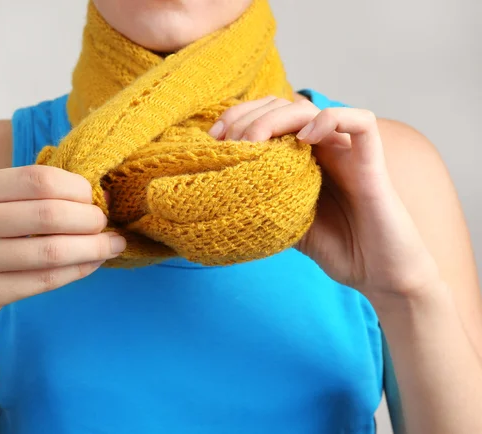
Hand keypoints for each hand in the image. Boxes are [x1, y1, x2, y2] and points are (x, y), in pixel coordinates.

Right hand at [0, 165, 125, 342]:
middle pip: (49, 214)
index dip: (76, 187)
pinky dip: (78, 271)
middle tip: (106, 223)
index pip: (37, 179)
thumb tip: (88, 192)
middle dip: (90, 219)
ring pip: (52, 251)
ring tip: (112, 245)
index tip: (94, 197)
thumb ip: (22, 195)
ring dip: (93, 248)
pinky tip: (92, 264)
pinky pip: (45, 281)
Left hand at [209, 96, 440, 300]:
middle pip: (281, 106)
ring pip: (311, 109)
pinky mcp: (372, 162)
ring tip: (256, 142)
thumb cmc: (334, 247)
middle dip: (248, 117)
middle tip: (230, 144)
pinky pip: (361, 122)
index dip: (237, 119)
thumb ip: (260, 200)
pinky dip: (331, 120)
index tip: (213, 140)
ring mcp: (346, 151)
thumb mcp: (283, 221)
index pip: (265, 117)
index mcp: (298, 157)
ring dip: (276, 118)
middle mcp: (320, 147)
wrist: (376, 273)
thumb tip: (216, 192)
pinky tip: (305, 139)